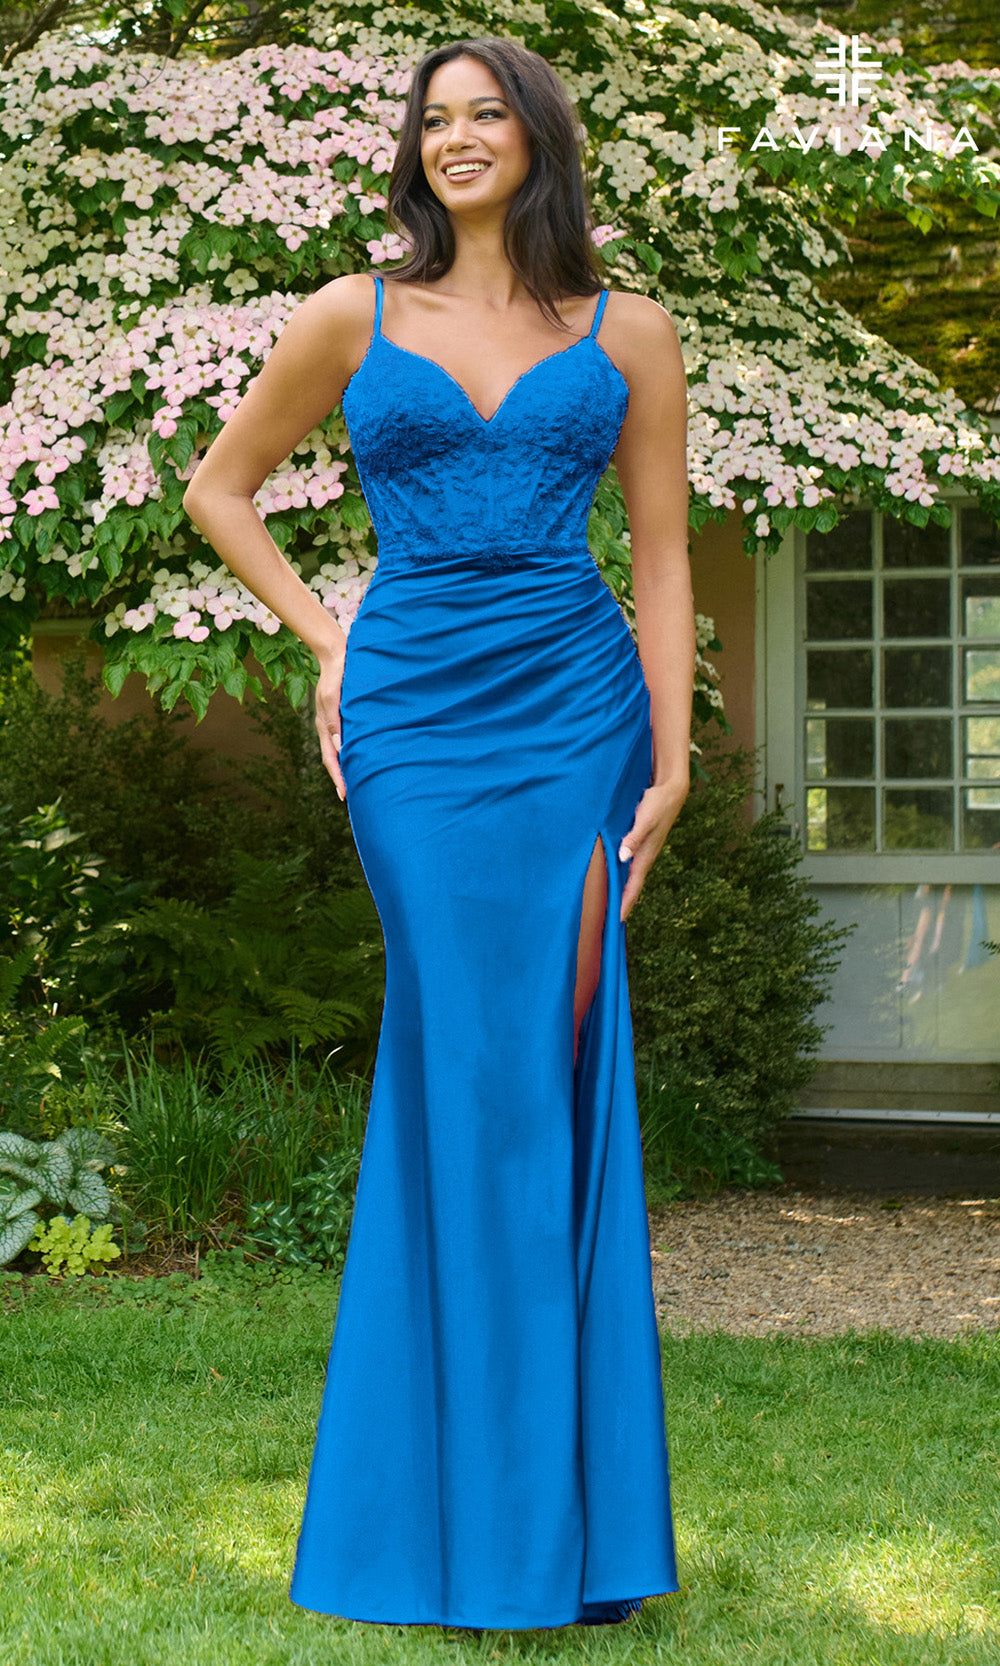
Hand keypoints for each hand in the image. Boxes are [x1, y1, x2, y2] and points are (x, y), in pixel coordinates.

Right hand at [315, 649, 346, 801]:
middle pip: (335, 758)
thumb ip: (335, 720)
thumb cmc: (336, 673)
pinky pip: (349, 737)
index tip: (344, 795)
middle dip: (343, 777)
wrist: (338, 653)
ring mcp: (337, 722)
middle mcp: (330, 727)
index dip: (338, 777)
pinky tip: (365, 755)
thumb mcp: (332, 696)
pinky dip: (354, 750)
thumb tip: (339, 747)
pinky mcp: (345, 715)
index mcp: (324, 725)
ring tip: (361, 781)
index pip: (330, 758)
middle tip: (353, 796)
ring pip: (342, 749)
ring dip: (349, 765)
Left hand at [617, 775, 688, 921]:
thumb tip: (623, 857)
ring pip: (631, 876)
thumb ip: (634, 838)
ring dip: (623, 890)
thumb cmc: (658, 804)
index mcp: (646, 855)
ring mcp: (644, 850)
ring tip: (612, 904)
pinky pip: (631, 865)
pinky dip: (623, 875)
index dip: (625, 903)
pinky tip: (616, 876)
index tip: (617, 920)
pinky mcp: (641, 842)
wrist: (672, 791)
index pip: (634, 885)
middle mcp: (645, 856)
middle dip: (623, 903)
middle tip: (611, 920)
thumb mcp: (645, 820)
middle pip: (633, 885)